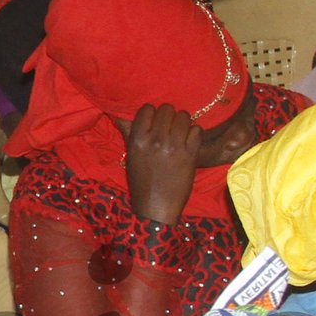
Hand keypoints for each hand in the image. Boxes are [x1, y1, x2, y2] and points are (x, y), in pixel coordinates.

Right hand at [122, 102, 202, 227]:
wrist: (156, 206)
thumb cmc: (141, 182)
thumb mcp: (131, 155)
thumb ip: (129, 132)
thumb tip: (119, 113)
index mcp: (138, 139)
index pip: (147, 109)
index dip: (152, 113)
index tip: (154, 121)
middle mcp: (155, 139)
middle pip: (167, 109)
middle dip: (169, 116)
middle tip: (169, 127)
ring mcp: (174, 146)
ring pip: (183, 116)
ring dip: (183, 123)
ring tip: (181, 132)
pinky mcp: (190, 154)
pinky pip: (196, 130)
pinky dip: (194, 134)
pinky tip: (189, 142)